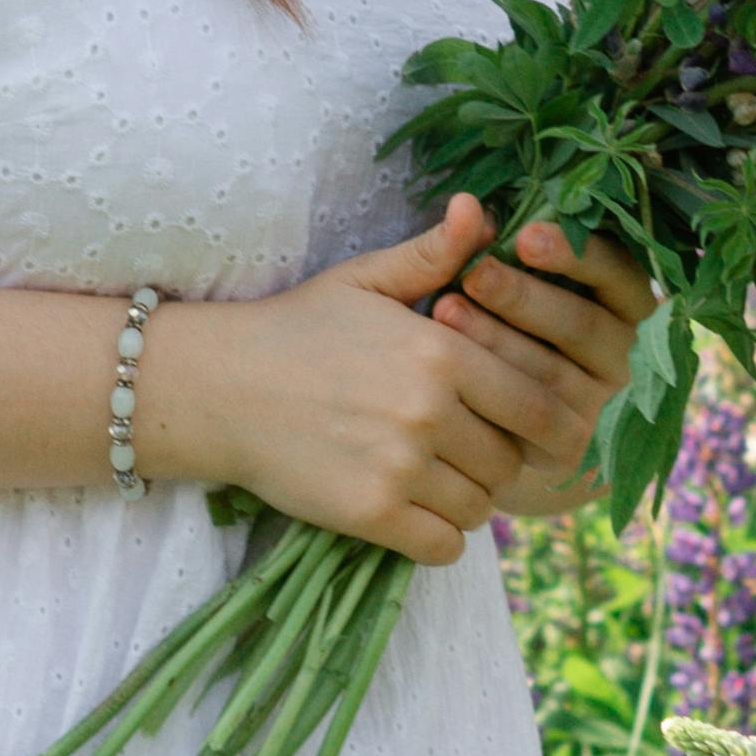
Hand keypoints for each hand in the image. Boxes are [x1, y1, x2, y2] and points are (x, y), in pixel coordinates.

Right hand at [141, 197, 647, 564]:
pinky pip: (444, 546)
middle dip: (499, 457)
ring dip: (468, 498)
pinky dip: (439, 536)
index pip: (536, 403)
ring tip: (438, 477)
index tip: (519, 422)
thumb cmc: (297, 327)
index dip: (536, 417)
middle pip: (510, 459)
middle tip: (469, 448)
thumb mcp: (366, 279)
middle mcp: (428, 412)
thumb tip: (479, 210)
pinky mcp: (370, 514)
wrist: (219, 386)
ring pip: (480, 505)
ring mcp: (399, 467)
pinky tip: (416, 512)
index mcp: (441, 351)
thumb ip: (433, 253)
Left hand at [429, 205, 652, 514]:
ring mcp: (603, 406)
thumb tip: (464, 205)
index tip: (523, 236)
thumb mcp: (494, 283)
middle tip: (475, 274)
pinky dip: (495, 395)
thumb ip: (480, 248)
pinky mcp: (574, 448)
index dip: (574, 254)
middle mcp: (627, 353)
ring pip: (556, 373)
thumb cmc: (497, 326)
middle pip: (584, 324)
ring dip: (501, 342)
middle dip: (525, 297)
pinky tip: (454, 375)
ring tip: (446, 311)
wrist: (489, 422)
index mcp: (621, 301)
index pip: (614, 272)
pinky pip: (538, 422)